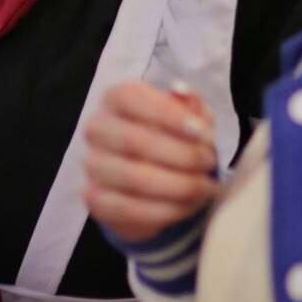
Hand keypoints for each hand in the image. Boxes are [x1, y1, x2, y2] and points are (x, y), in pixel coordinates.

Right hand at [82, 79, 217, 241]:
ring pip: (134, 177)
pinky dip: (168, 209)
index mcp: (115, 98)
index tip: (200, 131)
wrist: (151, 179)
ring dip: (179, 184)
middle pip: (134, 140)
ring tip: (206, 185)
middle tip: (209, 162)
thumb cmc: (170, 136)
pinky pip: (132, 210)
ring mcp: (93, 165)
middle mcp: (97, 129)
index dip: (166, 114)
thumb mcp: (186, 116)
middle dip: (181, 154)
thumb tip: (182, 92)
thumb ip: (189, 104)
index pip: (130, 98)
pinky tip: (191, 204)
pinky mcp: (95, 200)